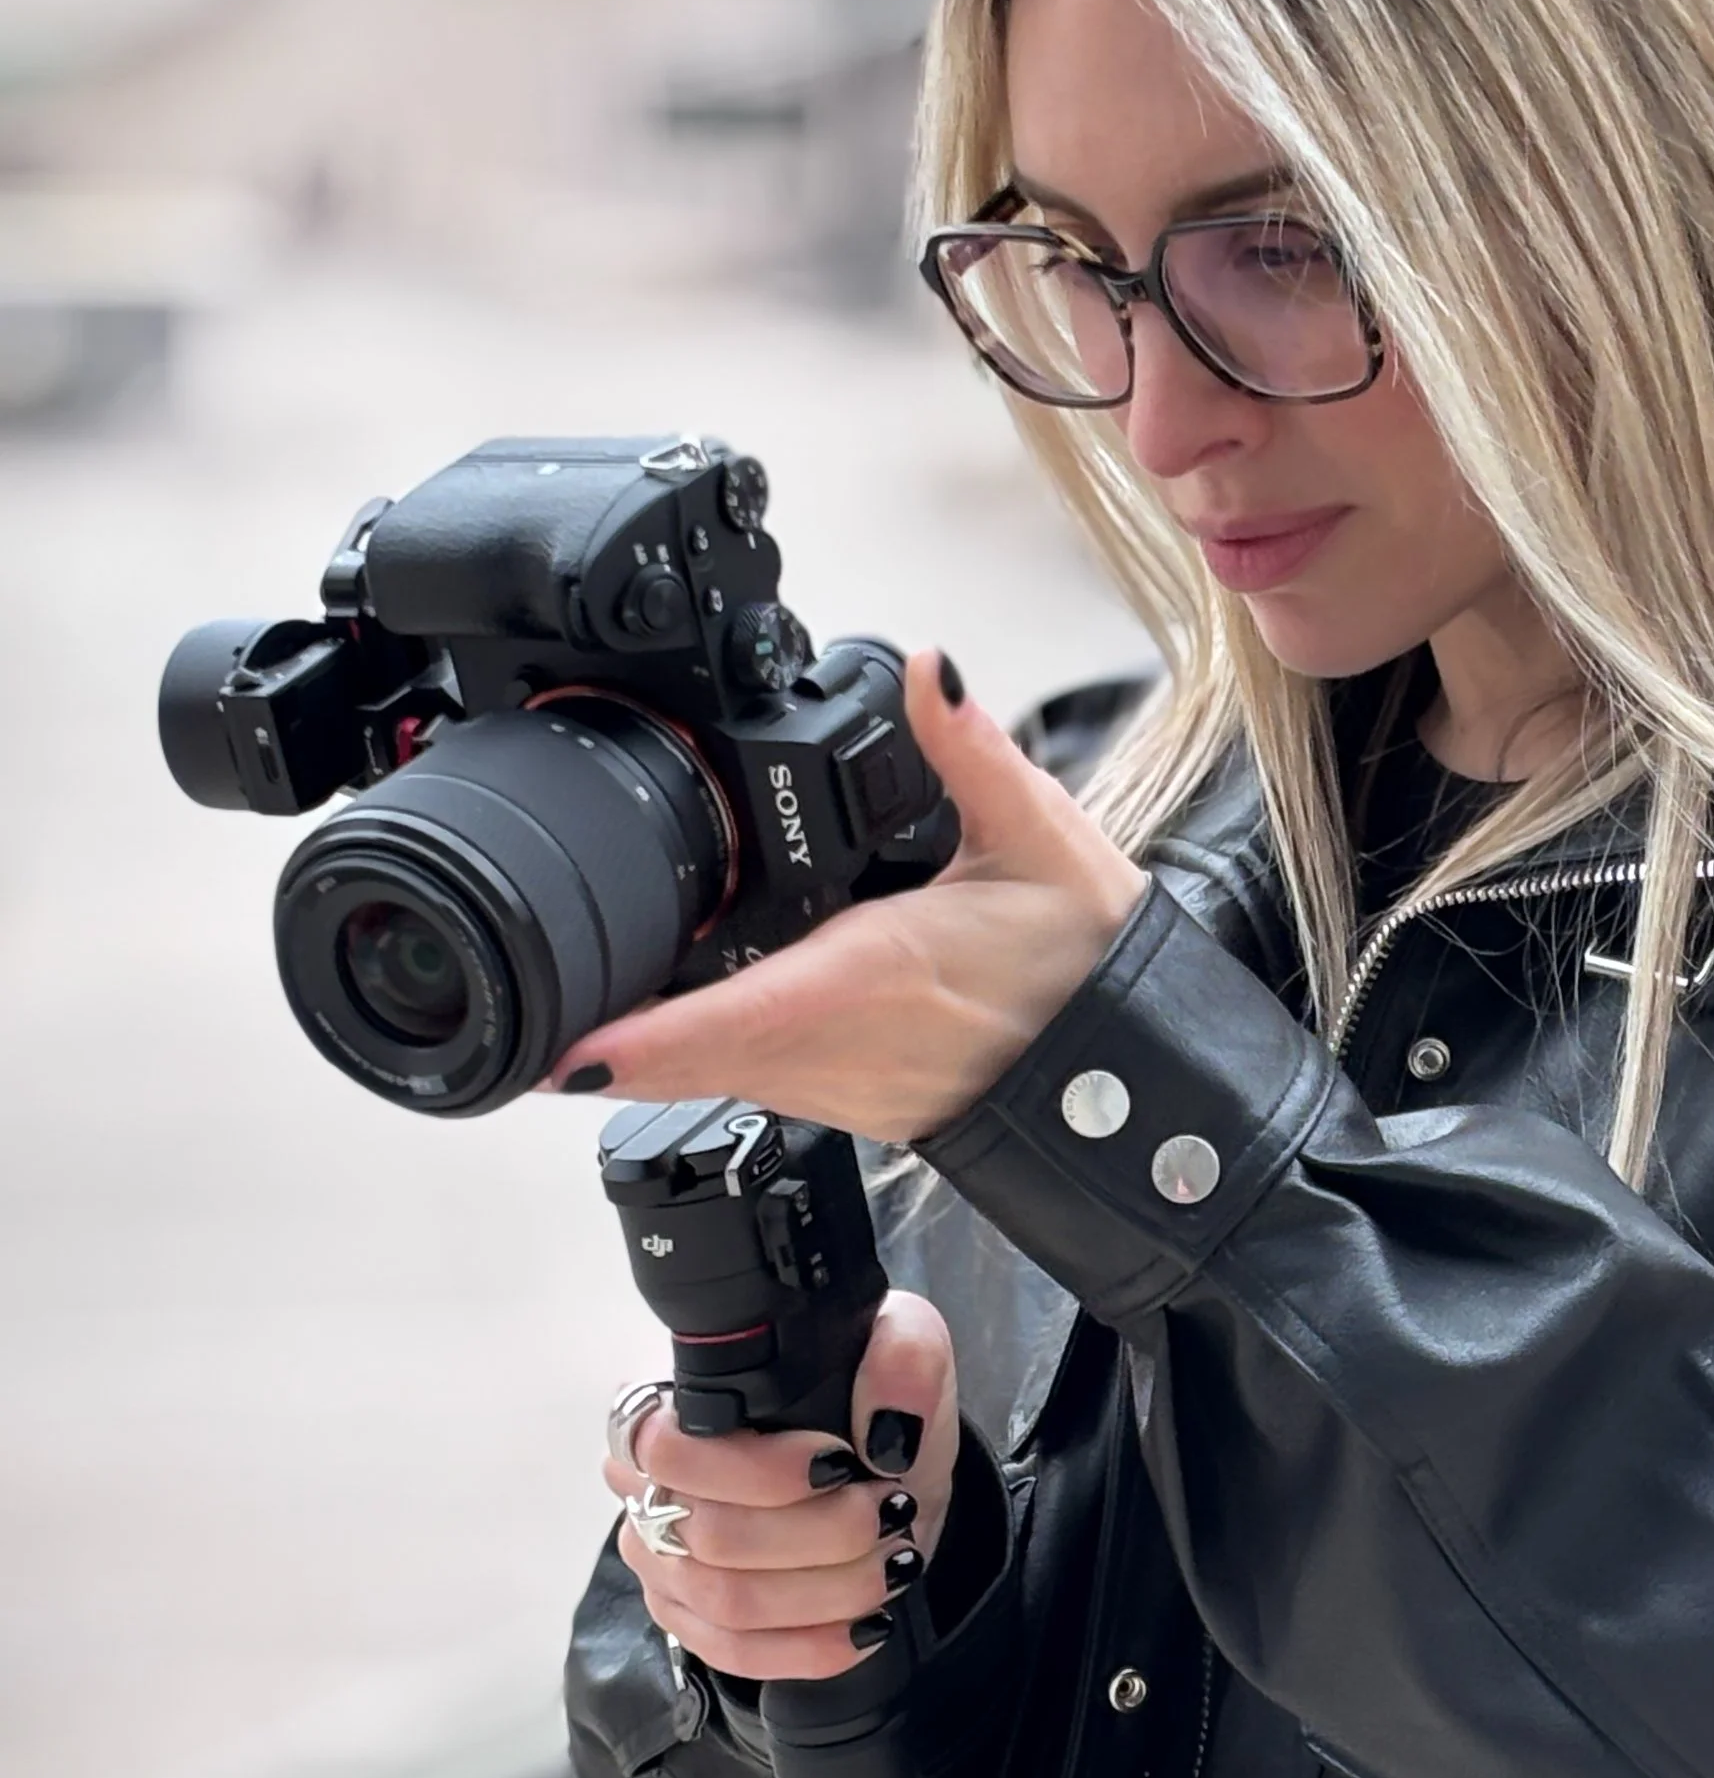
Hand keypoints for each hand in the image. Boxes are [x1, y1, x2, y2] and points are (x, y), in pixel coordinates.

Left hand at [554, 651, 1147, 1143]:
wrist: (1135, 1073)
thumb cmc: (1090, 971)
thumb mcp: (1043, 839)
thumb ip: (972, 750)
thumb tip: (931, 673)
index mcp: (874, 977)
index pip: (731, 1020)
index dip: (637, 1043)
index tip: (559, 1050)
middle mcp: (844, 1050)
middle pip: (687, 1061)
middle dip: (598, 1045)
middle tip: (514, 1014)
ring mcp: (843, 1088)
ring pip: (712, 1079)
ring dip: (641, 1052)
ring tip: (565, 1013)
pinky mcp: (851, 1104)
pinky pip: (751, 1084)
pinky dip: (698, 1056)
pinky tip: (670, 1017)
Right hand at [605, 1293, 958, 1680]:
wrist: (887, 1477)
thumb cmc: (871, 1408)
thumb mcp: (906, 1348)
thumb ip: (905, 1357)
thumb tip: (887, 1429)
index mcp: (674, 1404)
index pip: (667, 1447)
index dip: (756, 1469)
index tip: (840, 1463)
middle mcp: (647, 1485)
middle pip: (707, 1535)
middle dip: (821, 1534)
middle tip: (889, 1512)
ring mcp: (662, 1560)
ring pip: (727, 1601)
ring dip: (828, 1589)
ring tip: (892, 1560)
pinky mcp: (691, 1620)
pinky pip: (735, 1653)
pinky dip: (810, 1645)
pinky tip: (864, 1623)